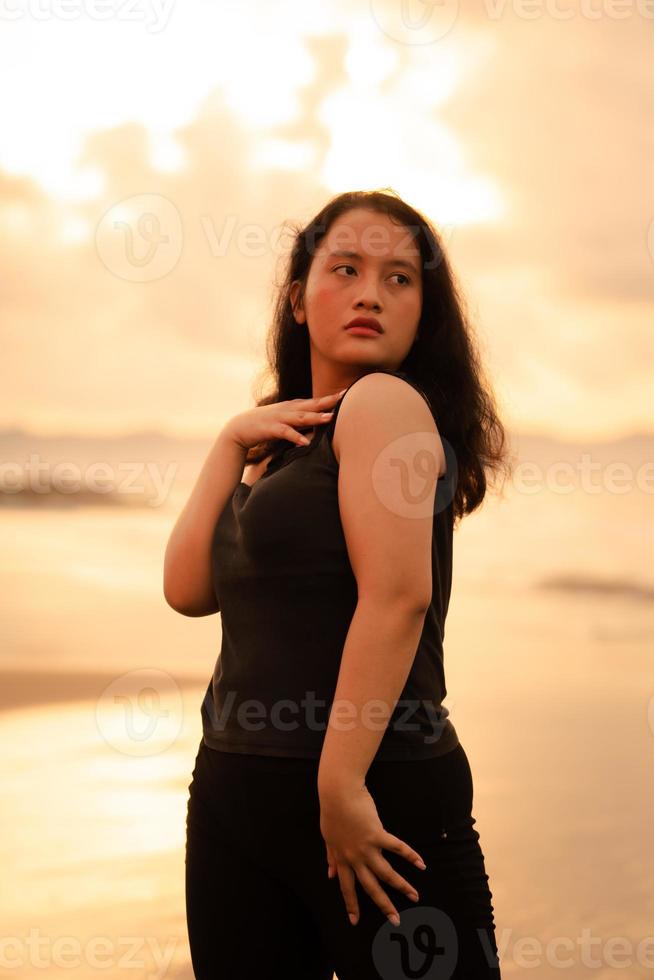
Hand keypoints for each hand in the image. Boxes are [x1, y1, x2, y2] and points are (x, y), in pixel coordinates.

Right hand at [223, 389, 346, 452]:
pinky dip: (296, 437)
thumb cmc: (266, 425)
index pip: (315, 401)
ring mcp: (279, 418)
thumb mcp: (286, 420)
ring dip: (315, 417)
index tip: (347, 392)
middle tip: (344, 396)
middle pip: (311, 404)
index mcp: (293, 407)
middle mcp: (288, 410)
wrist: (240, 428)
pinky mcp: (270, 429)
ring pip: (300, 417)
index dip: (330, 397)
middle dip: (327, 401)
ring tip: (329, 418)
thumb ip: (302, 421)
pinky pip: (285, 433)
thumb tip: (319, 425)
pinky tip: (306, 442)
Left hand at [319, 783, 426, 927]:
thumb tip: (330, 875)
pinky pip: (397, 848)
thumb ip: (331, 857)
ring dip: (402, 886)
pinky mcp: (378, 834)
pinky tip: (421, 863)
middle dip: (383, 905)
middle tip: (395, 920)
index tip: (355, 921)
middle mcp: (355, 858)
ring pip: (386, 873)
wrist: (338, 793)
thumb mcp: (328, 838)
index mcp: (342, 858)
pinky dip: (410, 855)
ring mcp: (367, 848)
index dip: (351, 904)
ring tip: (415, 896)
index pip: (346, 887)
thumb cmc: (332, 812)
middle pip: (370, 887)